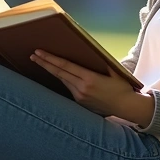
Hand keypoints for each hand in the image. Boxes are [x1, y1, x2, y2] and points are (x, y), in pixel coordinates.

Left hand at [31, 49, 148, 120]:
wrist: (126, 108)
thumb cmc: (122, 87)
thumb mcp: (115, 71)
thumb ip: (102, 62)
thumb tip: (90, 51)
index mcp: (90, 78)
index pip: (65, 66)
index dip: (50, 59)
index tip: (39, 52)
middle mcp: (82, 88)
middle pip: (59, 73)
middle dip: (44, 64)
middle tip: (33, 55)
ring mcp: (80, 96)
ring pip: (63, 80)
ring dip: (52, 71)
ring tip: (41, 62)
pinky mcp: (80, 102)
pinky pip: (69, 88)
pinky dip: (63, 79)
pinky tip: (57, 73)